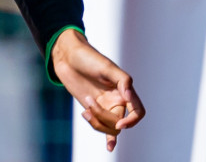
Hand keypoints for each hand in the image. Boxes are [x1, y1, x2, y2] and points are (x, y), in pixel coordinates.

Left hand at [51, 29, 143, 151]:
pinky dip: (107, 137)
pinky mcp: (93, 108)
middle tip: (89, 102)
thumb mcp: (106, 66)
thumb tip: (130, 98)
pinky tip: (109, 147)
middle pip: (119, 122)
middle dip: (103, 117)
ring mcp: (105, 105)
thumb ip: (123, 81)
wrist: (68, 57)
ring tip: (85, 108)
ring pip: (109, 127)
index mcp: (124, 89)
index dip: (132, 121)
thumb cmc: (88, 57)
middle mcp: (117, 99)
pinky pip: (103, 126)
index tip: (119, 124)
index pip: (138, 111)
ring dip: (96, 122)